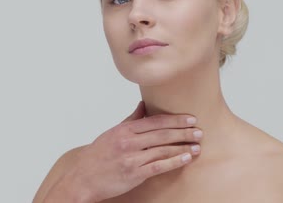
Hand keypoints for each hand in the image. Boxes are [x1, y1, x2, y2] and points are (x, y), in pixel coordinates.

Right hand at [51, 101, 202, 201]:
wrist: (82, 177)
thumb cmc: (97, 155)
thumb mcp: (113, 133)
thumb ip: (131, 119)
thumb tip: (143, 104)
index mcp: (125, 130)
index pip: (155, 121)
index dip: (175, 120)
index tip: (190, 119)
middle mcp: (129, 142)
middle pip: (162, 134)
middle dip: (183, 132)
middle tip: (199, 131)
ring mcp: (131, 158)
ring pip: (162, 149)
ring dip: (182, 147)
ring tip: (197, 146)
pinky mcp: (133, 174)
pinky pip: (158, 166)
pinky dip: (174, 161)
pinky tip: (185, 159)